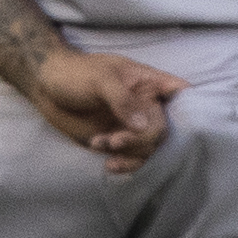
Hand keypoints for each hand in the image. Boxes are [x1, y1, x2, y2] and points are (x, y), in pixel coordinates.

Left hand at [27, 49, 184, 174]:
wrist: (46, 87)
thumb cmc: (77, 74)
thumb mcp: (101, 80)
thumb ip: (123, 101)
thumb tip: (143, 126)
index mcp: (148, 84)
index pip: (180, 91)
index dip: (192, 106)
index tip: (184, 123)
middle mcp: (144, 106)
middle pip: (164, 128)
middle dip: (143, 139)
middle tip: (116, 140)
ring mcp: (129, 125)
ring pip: (148, 147)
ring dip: (131, 153)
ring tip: (105, 148)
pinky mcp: (114, 141)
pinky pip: (130, 157)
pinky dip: (123, 163)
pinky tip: (106, 162)